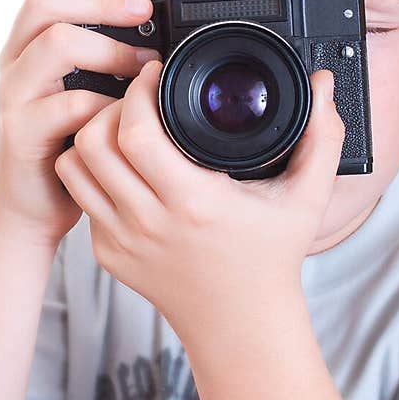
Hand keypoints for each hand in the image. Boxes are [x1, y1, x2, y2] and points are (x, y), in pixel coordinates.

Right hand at [0, 0, 159, 245]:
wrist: (30, 206)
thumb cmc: (68, 141)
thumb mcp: (89, 85)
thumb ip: (107, 51)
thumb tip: (153, 18)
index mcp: (32, 37)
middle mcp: (16, 57)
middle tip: (143, 12)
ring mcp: (14, 93)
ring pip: (54, 43)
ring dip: (108, 48)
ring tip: (141, 67)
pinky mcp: (21, 132)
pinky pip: (64, 105)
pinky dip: (103, 105)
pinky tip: (123, 114)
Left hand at [53, 59, 345, 337]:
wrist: (240, 325)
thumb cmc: (272, 258)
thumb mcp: (306, 197)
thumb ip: (321, 136)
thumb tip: (324, 82)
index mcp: (193, 202)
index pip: (136, 133)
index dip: (139, 92)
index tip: (155, 74)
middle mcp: (148, 223)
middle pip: (92, 142)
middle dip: (109, 106)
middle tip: (135, 97)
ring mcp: (122, 241)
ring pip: (75, 168)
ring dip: (91, 137)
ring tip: (122, 126)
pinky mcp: (108, 254)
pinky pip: (83, 198)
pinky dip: (94, 173)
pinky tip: (122, 165)